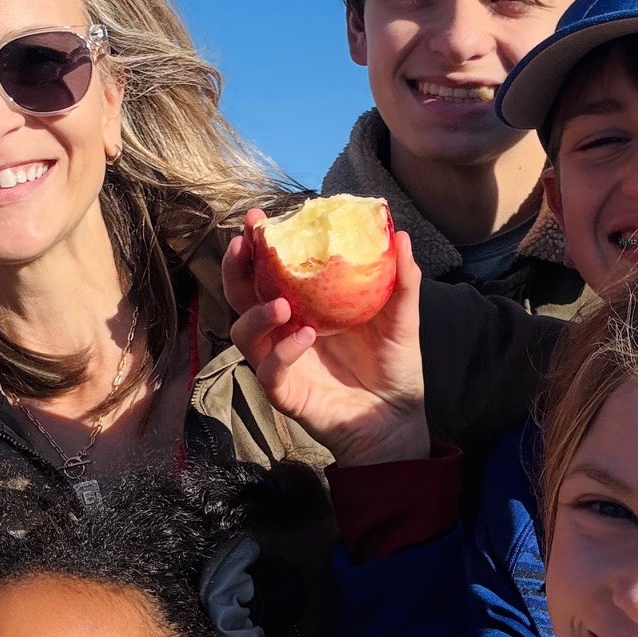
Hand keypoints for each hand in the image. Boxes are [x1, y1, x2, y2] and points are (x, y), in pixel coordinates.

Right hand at [223, 210, 428, 465]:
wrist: (398, 418)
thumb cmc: (393, 365)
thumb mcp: (401, 317)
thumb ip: (401, 280)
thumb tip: (400, 234)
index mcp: (303, 305)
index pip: (268, 270)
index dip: (257, 245)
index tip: (257, 218)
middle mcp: (283, 330)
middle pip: (241, 295)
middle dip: (236, 268)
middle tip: (244, 244)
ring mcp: (280, 362)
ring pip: (243, 333)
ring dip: (255, 313)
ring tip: (282, 304)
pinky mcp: (286, 394)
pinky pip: (269, 371)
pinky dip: (282, 353)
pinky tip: (305, 337)